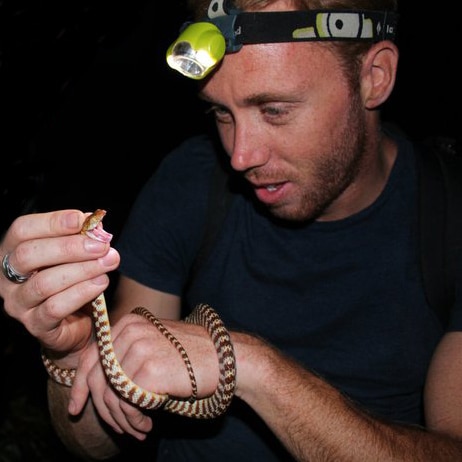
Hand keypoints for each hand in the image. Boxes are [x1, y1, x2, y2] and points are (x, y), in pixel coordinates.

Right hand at [0, 209, 119, 364]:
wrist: (76, 321)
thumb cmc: (72, 280)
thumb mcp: (75, 255)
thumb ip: (82, 238)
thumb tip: (96, 225)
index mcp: (12, 252)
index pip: (22, 230)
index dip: (52, 222)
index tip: (82, 219)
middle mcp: (8, 278)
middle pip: (28, 255)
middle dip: (69, 247)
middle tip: (101, 245)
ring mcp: (19, 304)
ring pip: (44, 283)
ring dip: (81, 270)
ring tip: (107, 263)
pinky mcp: (36, 325)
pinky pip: (55, 308)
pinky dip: (82, 292)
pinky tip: (101, 283)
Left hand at [70, 312, 219, 438]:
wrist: (224, 358)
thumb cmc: (191, 355)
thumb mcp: (155, 346)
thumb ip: (126, 356)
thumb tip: (94, 385)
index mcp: (129, 322)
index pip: (92, 356)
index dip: (79, 385)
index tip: (77, 406)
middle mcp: (130, 331)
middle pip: (96, 377)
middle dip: (102, 409)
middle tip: (118, 427)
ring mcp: (139, 348)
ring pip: (110, 395)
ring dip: (122, 420)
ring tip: (137, 429)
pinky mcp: (148, 369)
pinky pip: (127, 404)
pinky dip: (134, 421)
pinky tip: (147, 425)